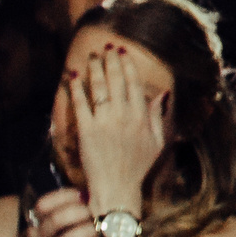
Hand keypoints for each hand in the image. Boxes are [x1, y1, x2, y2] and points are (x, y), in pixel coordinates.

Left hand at [70, 40, 169, 214]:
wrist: (117, 188)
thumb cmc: (137, 168)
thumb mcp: (157, 142)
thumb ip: (158, 116)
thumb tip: (162, 94)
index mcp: (141, 118)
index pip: (134, 84)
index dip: (127, 65)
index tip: (122, 53)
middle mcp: (124, 116)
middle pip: (115, 81)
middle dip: (110, 61)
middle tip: (105, 48)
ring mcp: (104, 123)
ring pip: (98, 88)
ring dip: (94, 69)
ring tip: (91, 57)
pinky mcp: (86, 131)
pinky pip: (80, 104)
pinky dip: (75, 88)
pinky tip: (73, 76)